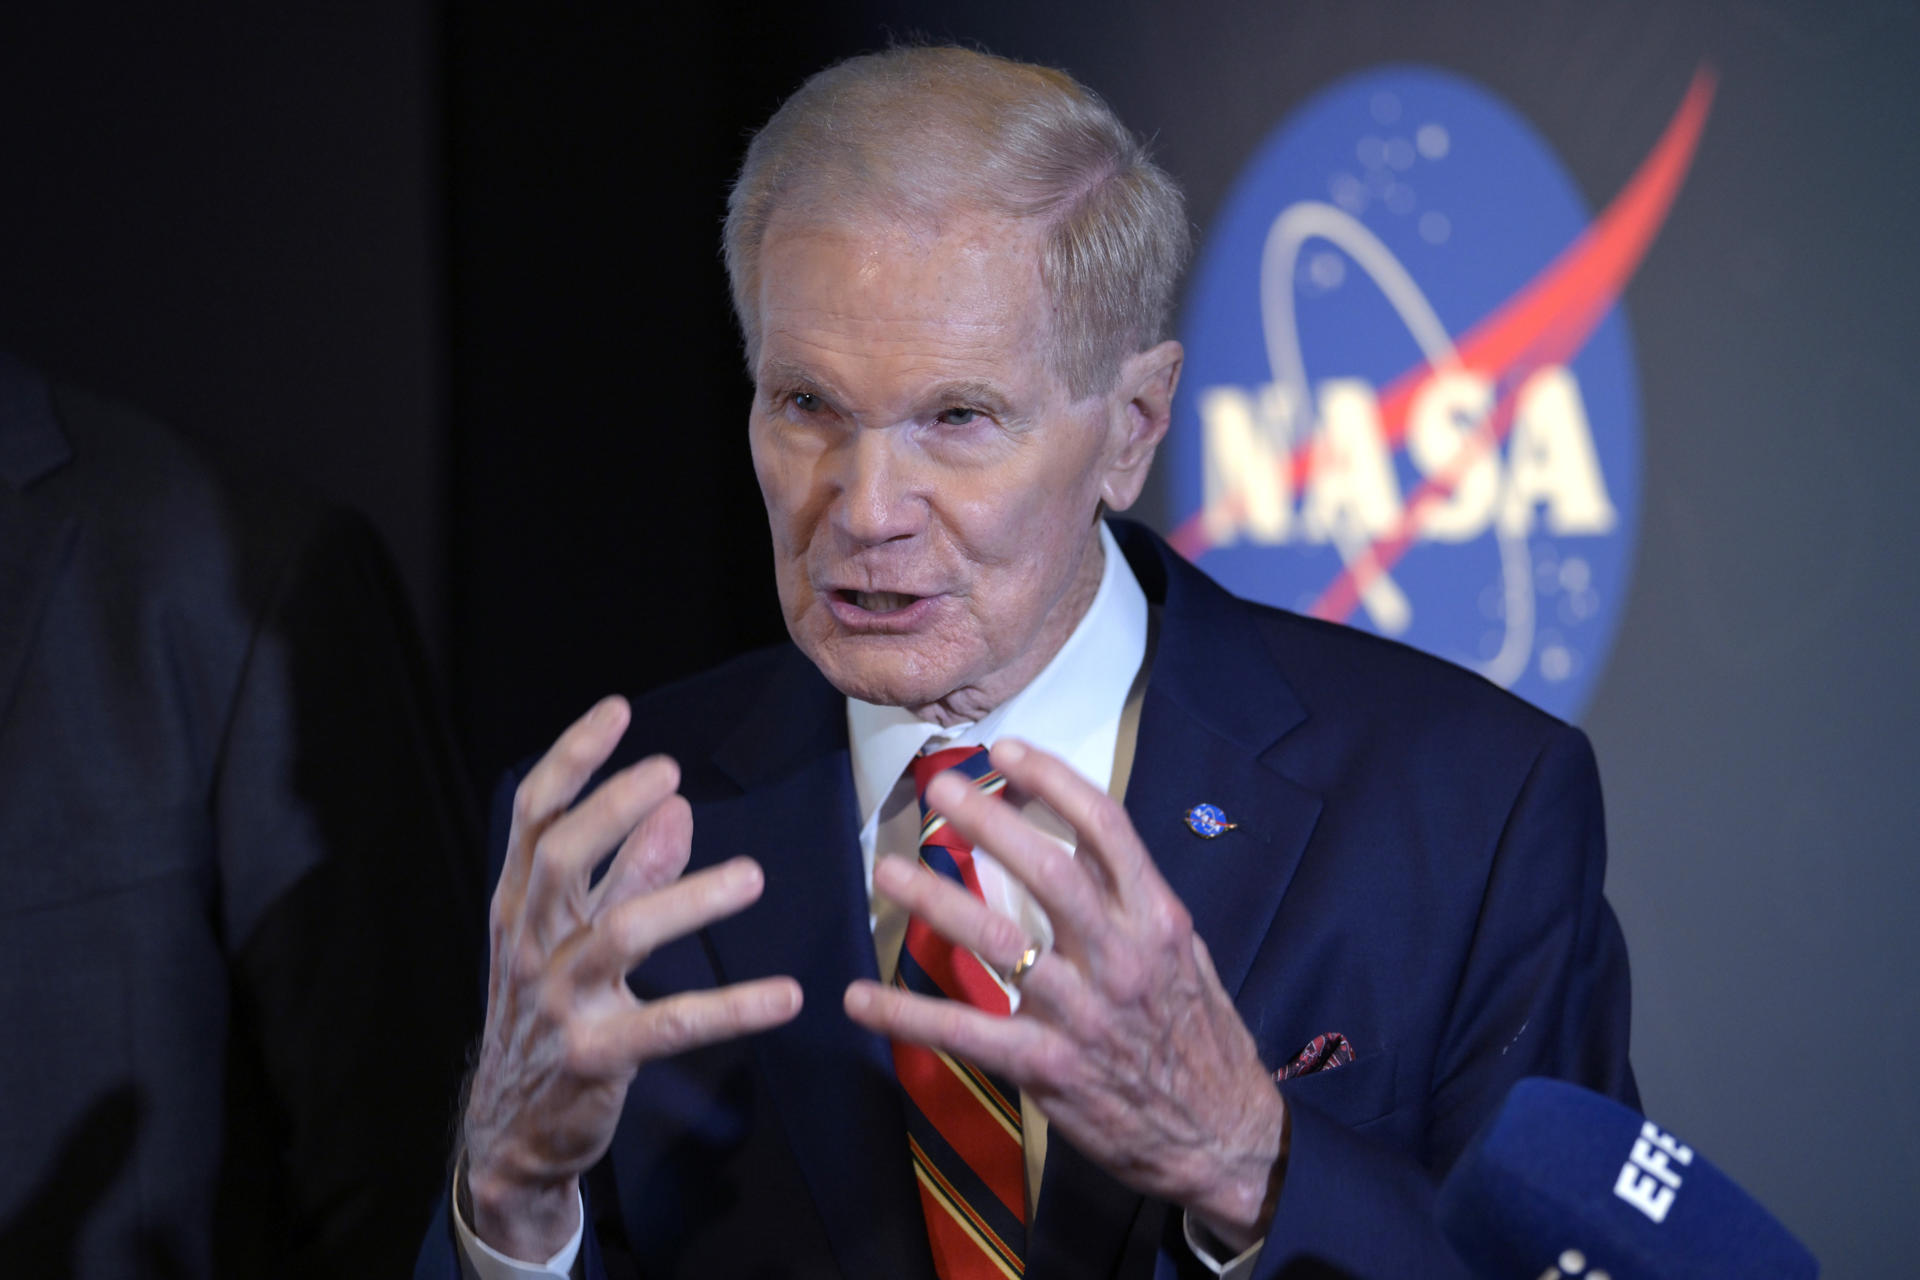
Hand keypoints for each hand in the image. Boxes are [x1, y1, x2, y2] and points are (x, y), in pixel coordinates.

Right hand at [462, 696, 802, 1260]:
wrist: (512, 1133)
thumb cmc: (551, 1016)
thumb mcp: (576, 937)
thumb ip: (624, 872)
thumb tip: (676, 804)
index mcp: (521, 906)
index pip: (534, 817)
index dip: (572, 759)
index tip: (618, 711)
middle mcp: (530, 945)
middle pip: (560, 857)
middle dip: (612, 807)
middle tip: (670, 773)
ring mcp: (558, 1001)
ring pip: (619, 933)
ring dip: (688, 899)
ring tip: (752, 876)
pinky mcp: (594, 1056)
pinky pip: (668, 1025)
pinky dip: (731, 1009)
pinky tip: (785, 995)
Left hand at [844, 738, 1285, 1251]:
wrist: (1223, 1137)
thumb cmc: (1197, 1037)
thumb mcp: (1182, 955)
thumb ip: (1130, 903)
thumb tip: (1073, 844)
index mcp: (1157, 919)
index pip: (1106, 828)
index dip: (1053, 780)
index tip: (1007, 750)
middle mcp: (1122, 957)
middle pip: (1049, 870)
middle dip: (990, 822)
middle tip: (939, 791)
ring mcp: (1083, 1013)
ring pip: (999, 940)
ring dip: (936, 901)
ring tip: (888, 871)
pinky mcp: (1049, 1068)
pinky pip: (966, 1032)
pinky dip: (906, 1015)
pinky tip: (858, 998)